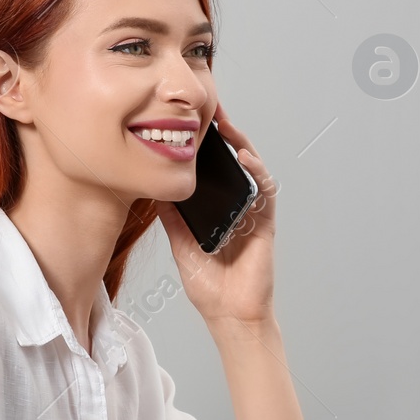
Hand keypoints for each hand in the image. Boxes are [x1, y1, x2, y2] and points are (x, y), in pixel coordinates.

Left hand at [155, 103, 279, 330]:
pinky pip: (265, 190)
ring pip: (250, 169)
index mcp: (216, 209)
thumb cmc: (209, 284)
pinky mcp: (265, 222)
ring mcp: (252, 211)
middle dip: (223, 134)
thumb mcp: (180, 243)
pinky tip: (244, 156)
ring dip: (240, 143)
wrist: (228, 312)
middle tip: (209, 107)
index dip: (203, 146)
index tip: (188, 122)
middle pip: (232, 162)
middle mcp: (236, 205)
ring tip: (225, 122)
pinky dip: (256, 171)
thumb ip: (172, 217)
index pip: (211, 170)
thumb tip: (153, 190)